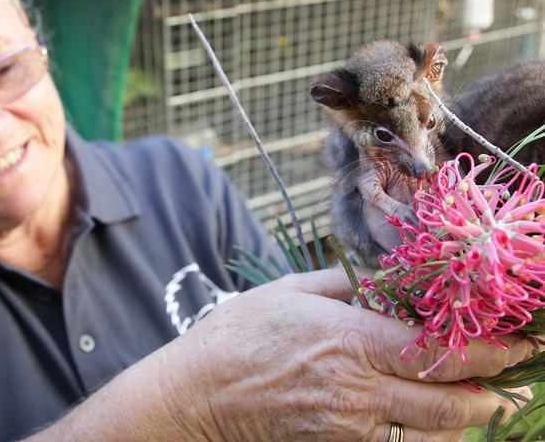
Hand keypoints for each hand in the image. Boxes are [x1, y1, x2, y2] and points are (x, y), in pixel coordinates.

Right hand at [159, 267, 529, 441]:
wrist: (196, 394)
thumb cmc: (238, 334)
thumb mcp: (289, 290)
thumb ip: (344, 283)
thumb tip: (383, 282)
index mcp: (348, 341)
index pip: (437, 353)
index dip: (486, 352)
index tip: (517, 346)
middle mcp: (356, 390)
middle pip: (447, 407)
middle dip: (487, 396)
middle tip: (506, 383)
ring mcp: (346, 428)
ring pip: (429, 437)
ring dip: (459, 422)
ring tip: (471, 402)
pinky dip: (422, 439)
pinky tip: (425, 423)